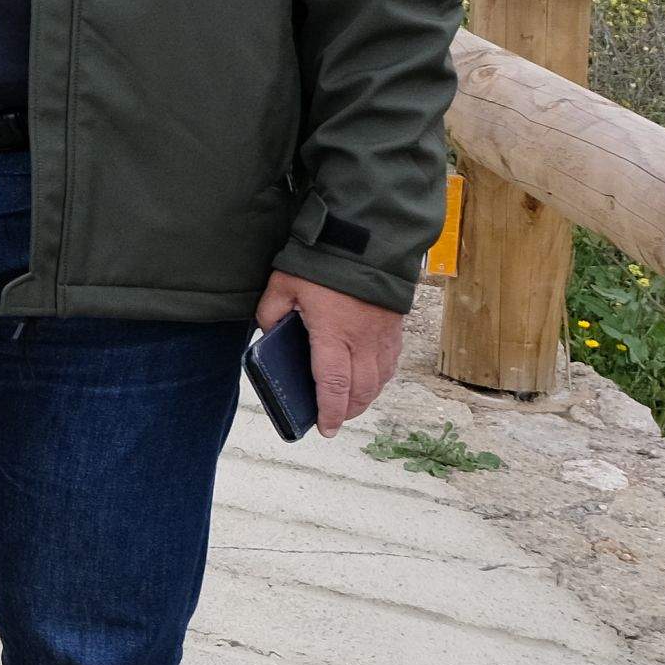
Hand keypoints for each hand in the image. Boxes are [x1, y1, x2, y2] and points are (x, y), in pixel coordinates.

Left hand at [255, 270, 405, 432]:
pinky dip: (380, 378)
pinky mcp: (395, 326)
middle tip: (333, 419)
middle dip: (347, 411)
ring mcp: (383, 334)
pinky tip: (368, 379)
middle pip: (361, 390)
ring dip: (365, 397)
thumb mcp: (283, 284)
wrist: (366, 236)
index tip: (325, 428)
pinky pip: (390, 363)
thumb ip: (271, 313)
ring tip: (348, 404)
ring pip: (379, 380)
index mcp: (334, 332)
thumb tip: (269, 334)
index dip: (330, 411)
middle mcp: (363, 339)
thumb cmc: (323, 260)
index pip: (334, 384)